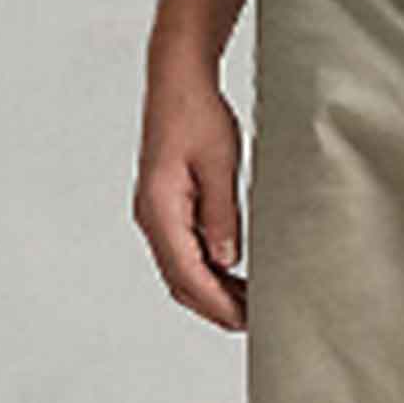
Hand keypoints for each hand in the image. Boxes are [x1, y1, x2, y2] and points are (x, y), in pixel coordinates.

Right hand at [134, 78, 248, 330]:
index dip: (218, 304)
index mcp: (160, 210)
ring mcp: (154, 213)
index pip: (188, 276)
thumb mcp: (220, 164)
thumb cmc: (196, 113)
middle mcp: (151, 217)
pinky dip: (206, 269)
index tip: (245, 322)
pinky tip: (232, 271)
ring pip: (180, 269)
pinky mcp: (164, 206)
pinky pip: (182, 250)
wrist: (177, 81)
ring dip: (211, 290)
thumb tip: (226, 260)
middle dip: (215, 306)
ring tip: (248, 301)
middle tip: (252, 321)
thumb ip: (222, 215)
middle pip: (180, 281)